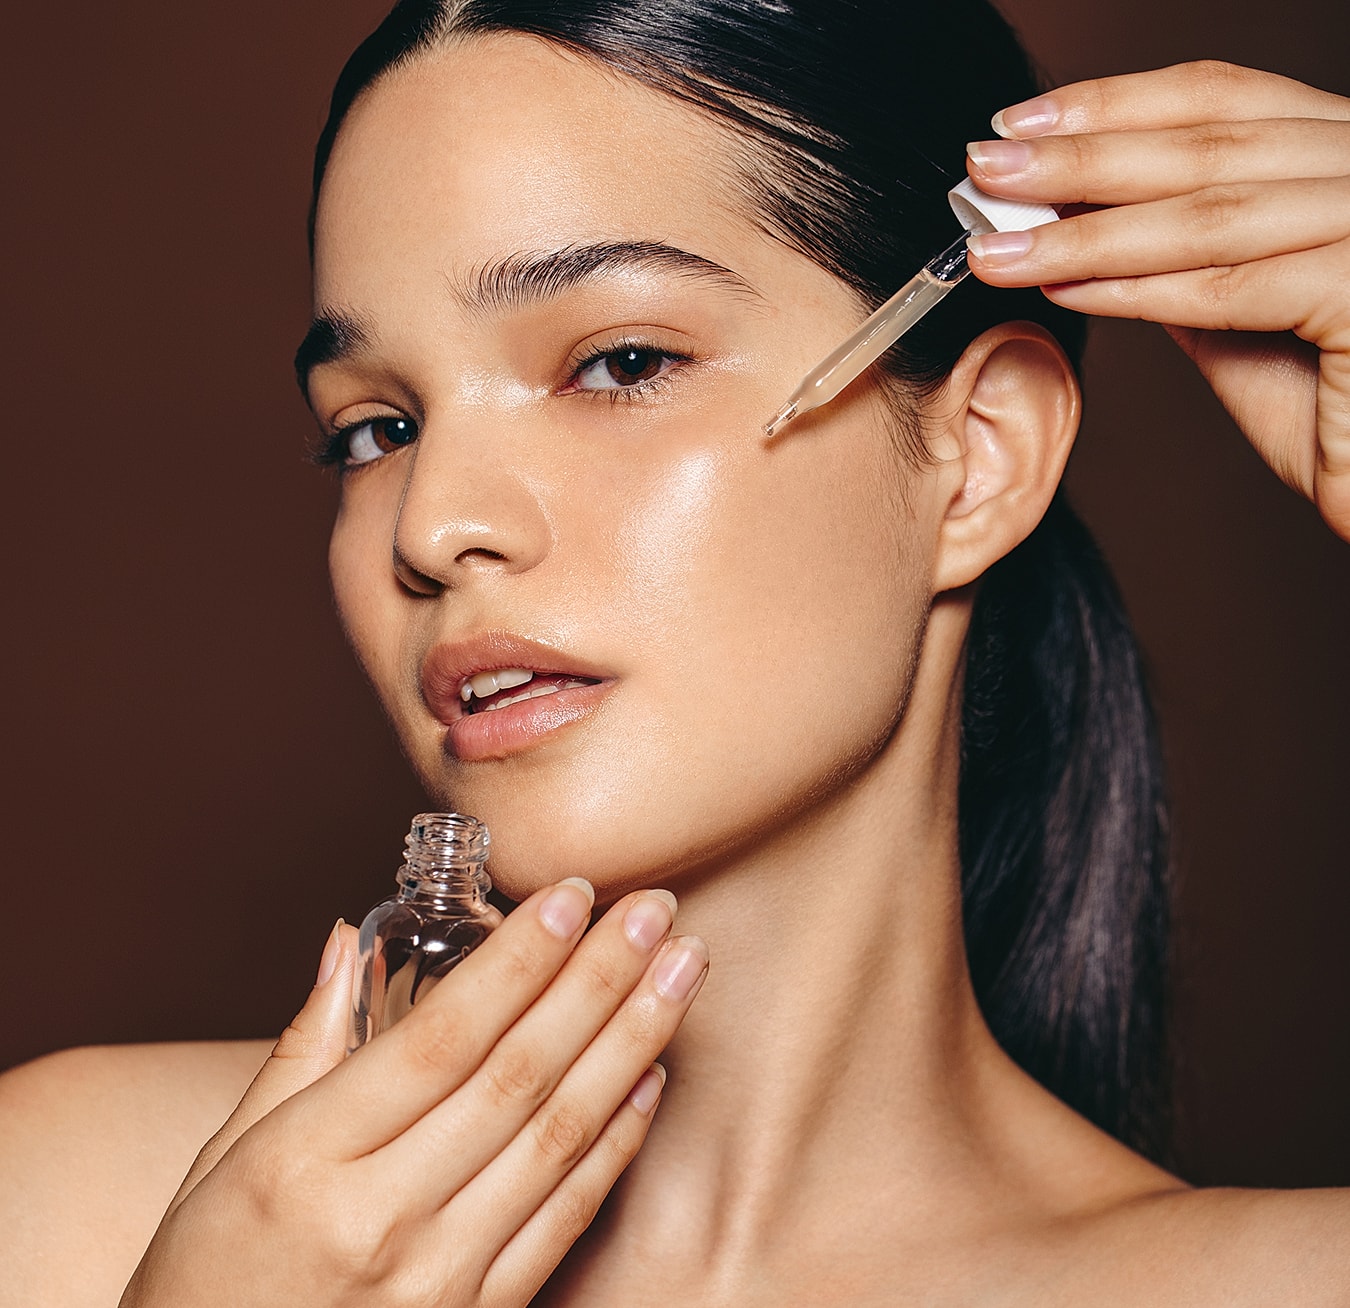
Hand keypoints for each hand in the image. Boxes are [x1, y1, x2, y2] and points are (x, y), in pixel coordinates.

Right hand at [120, 881, 706, 1306]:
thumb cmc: (206, 1280)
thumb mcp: (222, 1158)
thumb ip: (303, 1046)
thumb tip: (351, 943)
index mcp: (305, 1163)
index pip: (440, 1039)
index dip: (516, 962)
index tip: (572, 895)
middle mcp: (381, 1219)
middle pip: (517, 1076)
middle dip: (598, 981)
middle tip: (655, 910)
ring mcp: (438, 1279)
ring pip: (559, 1137)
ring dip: (632, 1044)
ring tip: (683, 970)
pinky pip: (565, 1220)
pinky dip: (617, 1143)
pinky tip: (652, 1076)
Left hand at [963, 61, 1349, 541]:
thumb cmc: (1334, 407)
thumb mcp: (1246, 316)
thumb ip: (1189, 260)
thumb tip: (1097, 230)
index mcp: (1344, 157)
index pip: (1222, 100)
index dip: (1114, 105)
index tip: (1021, 122)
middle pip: (1208, 143)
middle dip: (1081, 157)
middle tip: (985, 168)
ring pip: (1209, 215)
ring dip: (1085, 231)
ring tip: (997, 247)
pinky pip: (1231, 288)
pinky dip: (1138, 290)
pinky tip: (1066, 290)